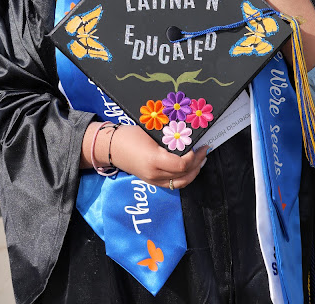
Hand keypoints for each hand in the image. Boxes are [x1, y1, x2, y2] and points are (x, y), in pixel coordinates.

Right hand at [87, 122, 208, 190]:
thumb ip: (167, 136)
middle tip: (205, 150)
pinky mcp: (152, 182)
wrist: (109, 148)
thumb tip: (186, 135)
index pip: (181, 164)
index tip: (198, 145)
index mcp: (154, 160)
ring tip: (201, 160)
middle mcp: (154, 174)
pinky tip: (189, 167)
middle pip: (184, 175)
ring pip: (180, 183)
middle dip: (198, 163)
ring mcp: (153, 180)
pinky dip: (184, 177)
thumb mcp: (149, 132)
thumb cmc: (128, 135)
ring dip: (194, 173)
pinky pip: (173, 184)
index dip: (193, 156)